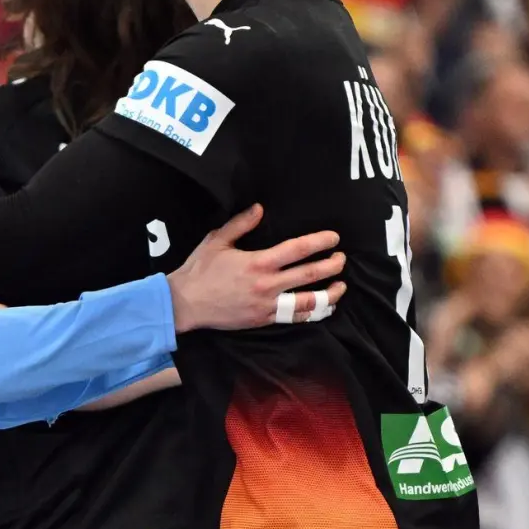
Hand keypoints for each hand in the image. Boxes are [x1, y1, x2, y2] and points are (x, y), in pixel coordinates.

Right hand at [167, 204, 346, 332]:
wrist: (186, 303)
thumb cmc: (200, 269)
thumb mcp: (217, 240)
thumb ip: (241, 224)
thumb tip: (260, 208)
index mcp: (259, 262)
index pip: (298, 249)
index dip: (319, 242)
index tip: (334, 238)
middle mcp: (268, 284)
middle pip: (310, 275)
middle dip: (331, 266)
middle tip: (342, 259)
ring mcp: (267, 305)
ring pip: (308, 301)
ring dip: (329, 294)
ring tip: (341, 286)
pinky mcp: (263, 320)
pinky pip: (294, 318)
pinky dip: (311, 312)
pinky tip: (322, 308)